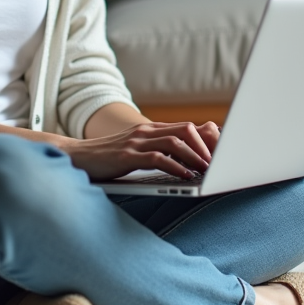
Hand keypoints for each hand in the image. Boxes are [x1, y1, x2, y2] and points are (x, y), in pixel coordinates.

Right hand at [58, 121, 220, 181]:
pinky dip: (175, 167)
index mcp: (151, 130)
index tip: (227, 154)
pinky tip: (186, 177)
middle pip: (187, 130)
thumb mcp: (137, 151)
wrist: (76, 156)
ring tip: (208, 170)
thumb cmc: (108, 158)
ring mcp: (137, 142)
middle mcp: (146, 132)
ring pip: (176, 142)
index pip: (188, 127)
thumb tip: (189, 163)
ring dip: (196, 157)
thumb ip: (159, 151)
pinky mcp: (127, 155)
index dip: (210, 139)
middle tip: (223, 163)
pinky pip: (157, 157)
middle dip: (208, 146)